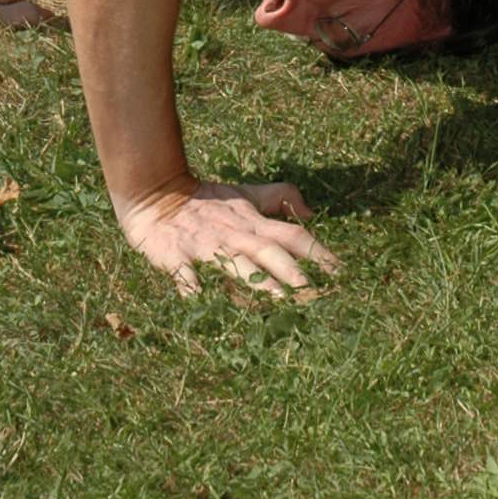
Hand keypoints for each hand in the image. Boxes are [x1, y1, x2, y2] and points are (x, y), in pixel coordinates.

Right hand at [118, 178, 336, 296]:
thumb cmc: (205, 200)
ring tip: (281, 304)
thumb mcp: (244, 194)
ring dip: (259, 284)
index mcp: (252, 223)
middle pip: (270, 253)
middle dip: (294, 274)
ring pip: (236, 267)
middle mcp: (234, 235)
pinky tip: (203, 303)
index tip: (342, 273)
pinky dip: (195, 289)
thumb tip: (311, 209)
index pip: (292, 235)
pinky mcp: (177, 258)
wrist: (155, 193)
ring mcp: (206, 247)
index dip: (318, 251)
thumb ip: (278, 198)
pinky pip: (187, 277)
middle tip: (318, 295)